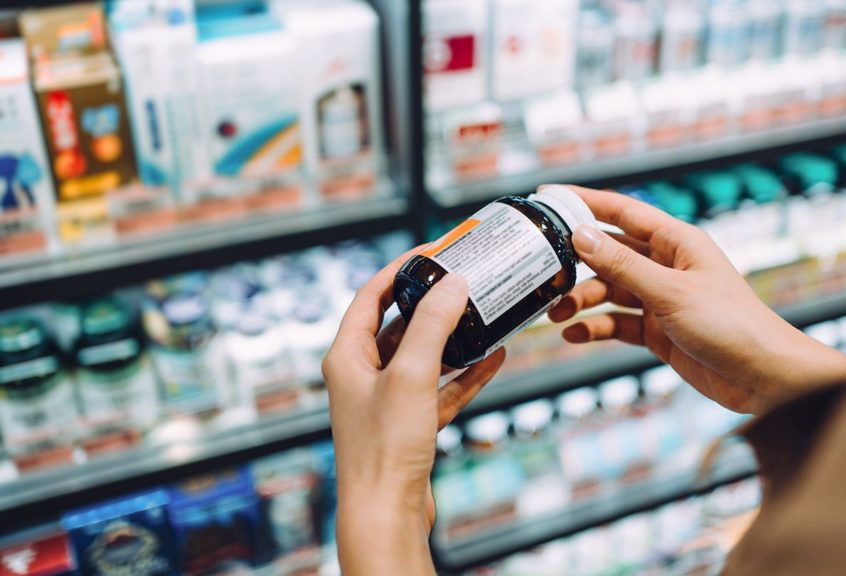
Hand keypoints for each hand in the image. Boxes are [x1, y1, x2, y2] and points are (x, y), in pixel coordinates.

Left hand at [323, 248, 505, 574]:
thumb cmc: (383, 447)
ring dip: (453, 338)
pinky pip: (441, 388)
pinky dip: (465, 374)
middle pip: (399, 325)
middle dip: (432, 303)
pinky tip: (494, 358)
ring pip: (424, 356)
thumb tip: (453, 284)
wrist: (387, 512)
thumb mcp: (411, 374)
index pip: (369, 297)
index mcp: (347, 356)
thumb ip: (433, 326)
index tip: (430, 253)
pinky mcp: (410, 425)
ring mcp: (388, 400)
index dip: (398, 271)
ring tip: (484, 315)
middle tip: (462, 281)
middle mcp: (363, 375)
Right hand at [547, 186, 845, 414]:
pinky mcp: (658, 331)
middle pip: (609, 254)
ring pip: (610, 291)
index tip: (548, 197)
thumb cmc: (732, 325)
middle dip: (576, 264)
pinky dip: (596, 328)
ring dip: (582, 301)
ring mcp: (661, 299)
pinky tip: (576, 334)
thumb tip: (581, 236)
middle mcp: (667, 266)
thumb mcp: (670, 292)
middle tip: (544, 274)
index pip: (622, 211)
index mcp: (677, 242)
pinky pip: (617, 323)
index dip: (585, 203)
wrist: (764, 378)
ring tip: (556, 314)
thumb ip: (623, 266)